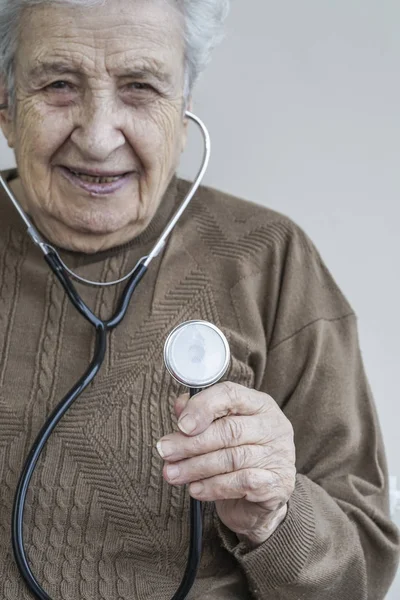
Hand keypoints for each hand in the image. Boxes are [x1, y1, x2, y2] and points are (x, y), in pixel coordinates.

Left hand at [156, 382, 295, 546]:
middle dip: (191, 442)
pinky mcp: (278, 484)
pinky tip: (195, 489)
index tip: (180, 425)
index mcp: (259, 404)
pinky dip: (213, 487)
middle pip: (229, 429)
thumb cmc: (236, 456)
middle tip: (165, 452)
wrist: (258, 502)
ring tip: (172, 474)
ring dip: (196, 467)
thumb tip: (180, 406)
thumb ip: (200, 415)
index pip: (231, 394)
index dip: (203, 407)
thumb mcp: (218, 430)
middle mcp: (274, 426)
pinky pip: (240, 482)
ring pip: (232, 457)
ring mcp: (279, 455)